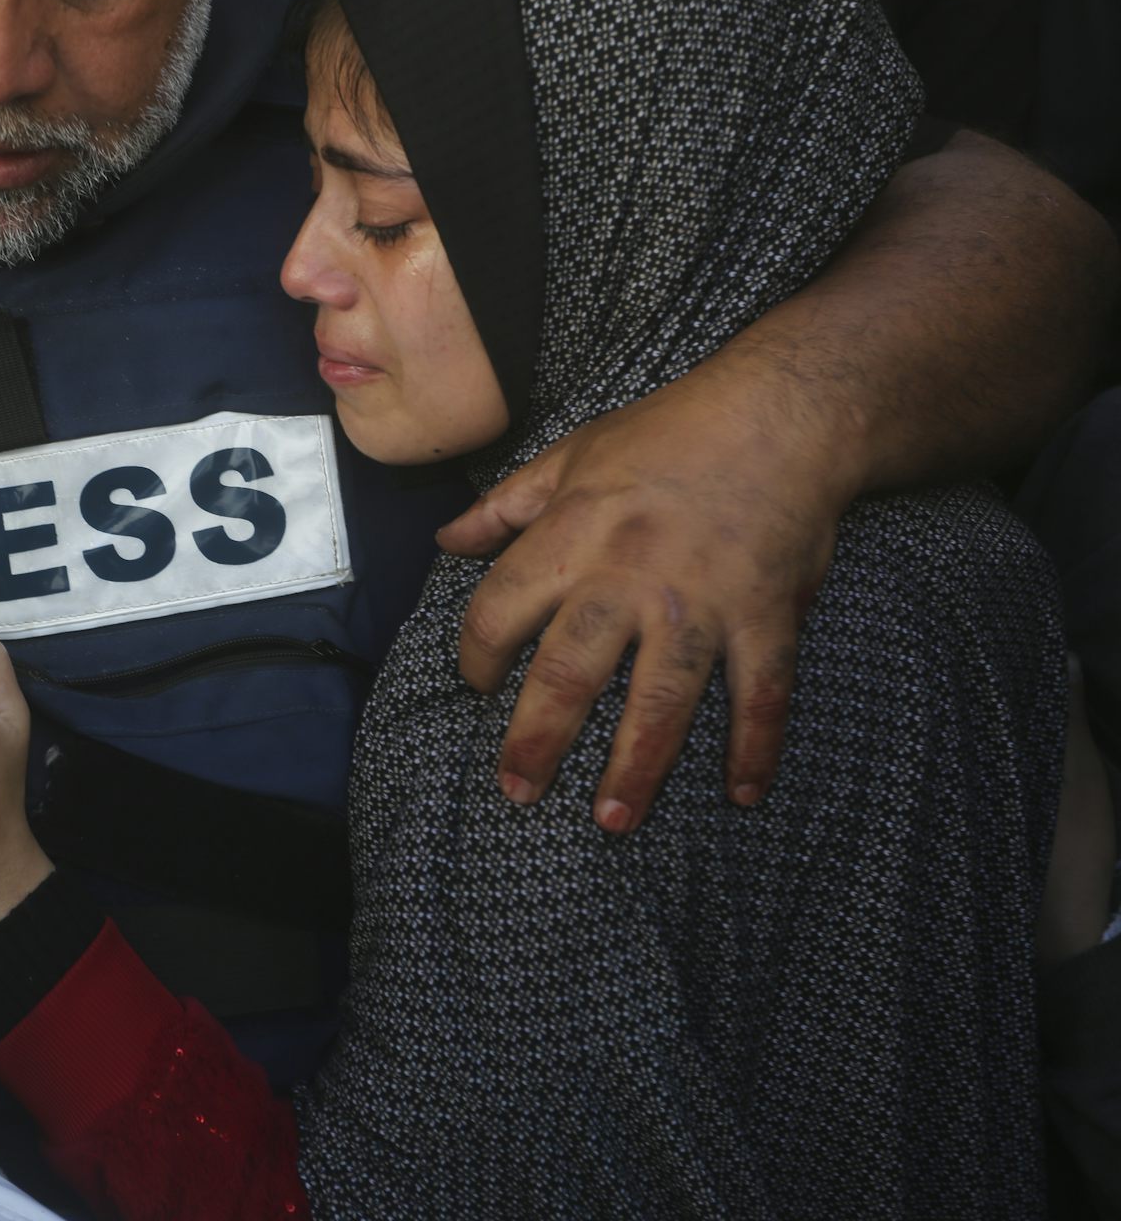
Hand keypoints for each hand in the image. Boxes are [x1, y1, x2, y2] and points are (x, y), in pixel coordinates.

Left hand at [439, 372, 846, 832]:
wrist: (785, 410)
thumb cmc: (671, 432)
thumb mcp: (573, 454)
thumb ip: (506, 506)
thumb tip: (447, 538)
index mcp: (574, 534)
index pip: (501, 608)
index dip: (477, 654)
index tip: (474, 687)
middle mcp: (631, 576)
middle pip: (571, 670)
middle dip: (538, 737)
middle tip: (517, 790)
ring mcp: (703, 601)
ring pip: (663, 697)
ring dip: (639, 764)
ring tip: (613, 821)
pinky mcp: (766, 615)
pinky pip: (763, 691)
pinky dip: (757, 744)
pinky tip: (744, 793)